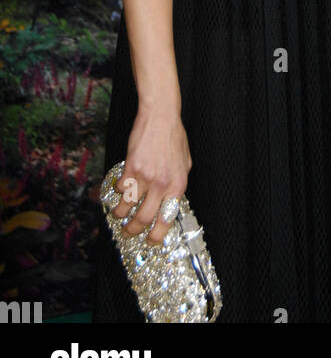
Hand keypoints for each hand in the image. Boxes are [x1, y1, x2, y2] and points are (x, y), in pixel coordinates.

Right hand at [111, 107, 191, 245]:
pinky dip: (118, 192)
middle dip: (133, 230)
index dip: (157, 235)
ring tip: (119, 214)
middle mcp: (161, 185)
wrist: (161, 117)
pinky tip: (119, 189)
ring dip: (120, 214)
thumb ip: (177, 183)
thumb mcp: (185, 163)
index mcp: (178, 185)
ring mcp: (145, 177)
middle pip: (143, 219)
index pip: (166, 219)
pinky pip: (120, 188)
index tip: (151, 241)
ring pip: (126, 207)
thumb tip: (169, 201)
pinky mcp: (131, 168)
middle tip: (128, 232)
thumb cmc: (174, 137)